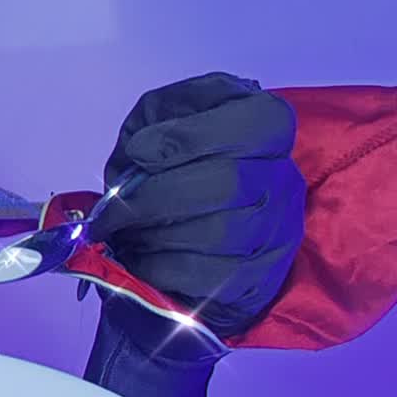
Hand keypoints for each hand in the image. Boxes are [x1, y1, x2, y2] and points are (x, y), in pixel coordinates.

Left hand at [95, 72, 306, 338]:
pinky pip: (209, 277)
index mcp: (266, 125)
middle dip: (156, 197)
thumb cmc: (177, 162)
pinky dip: (160, 267)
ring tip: (124, 232)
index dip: (188, 137)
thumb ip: (154, 117)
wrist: (201, 227)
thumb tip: (140, 148)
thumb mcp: (162, 119)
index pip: (247, 124)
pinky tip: (139, 257)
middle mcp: (283, 178)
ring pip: (219, 235)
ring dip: (156, 235)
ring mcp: (278, 232)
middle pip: (229, 184)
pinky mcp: (260, 278)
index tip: (138, 151)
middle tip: (112, 209)